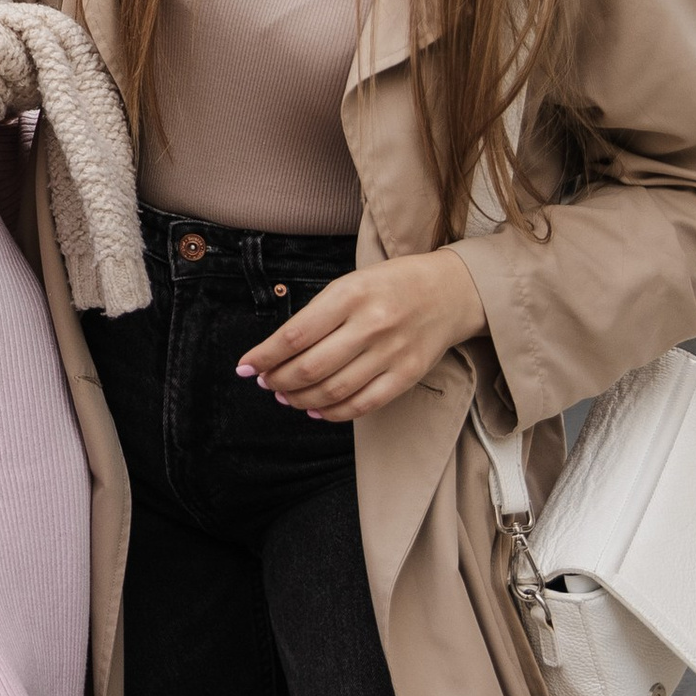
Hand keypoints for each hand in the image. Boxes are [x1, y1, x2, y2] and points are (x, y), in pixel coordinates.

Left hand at [236, 249, 487, 419]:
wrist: (450, 291)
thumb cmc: (390, 285)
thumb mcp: (350, 283)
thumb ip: (318, 314)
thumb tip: (277, 350)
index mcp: (350, 295)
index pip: (294, 335)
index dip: (264, 356)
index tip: (245, 366)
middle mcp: (370, 324)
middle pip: (310, 367)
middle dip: (278, 380)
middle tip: (265, 382)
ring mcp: (391, 353)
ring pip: (333, 390)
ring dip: (300, 399)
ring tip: (285, 396)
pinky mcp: (407, 375)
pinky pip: (362, 404)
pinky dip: (333, 413)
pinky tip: (315, 409)